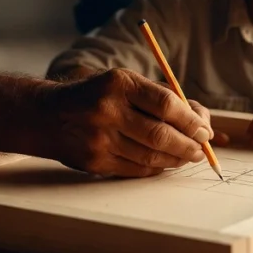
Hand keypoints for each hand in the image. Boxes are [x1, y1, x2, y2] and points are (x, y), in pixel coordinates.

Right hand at [27, 68, 213, 177]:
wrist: (49, 115)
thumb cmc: (97, 95)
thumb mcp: (124, 83)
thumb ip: (159, 97)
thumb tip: (200, 120)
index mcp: (119, 83)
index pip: (166, 104)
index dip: (191, 120)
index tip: (204, 129)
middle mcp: (107, 110)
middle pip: (160, 134)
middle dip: (188, 144)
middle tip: (200, 148)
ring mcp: (99, 138)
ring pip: (150, 156)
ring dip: (175, 159)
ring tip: (187, 156)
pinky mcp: (95, 161)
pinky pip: (135, 169)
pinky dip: (156, 168)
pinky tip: (165, 163)